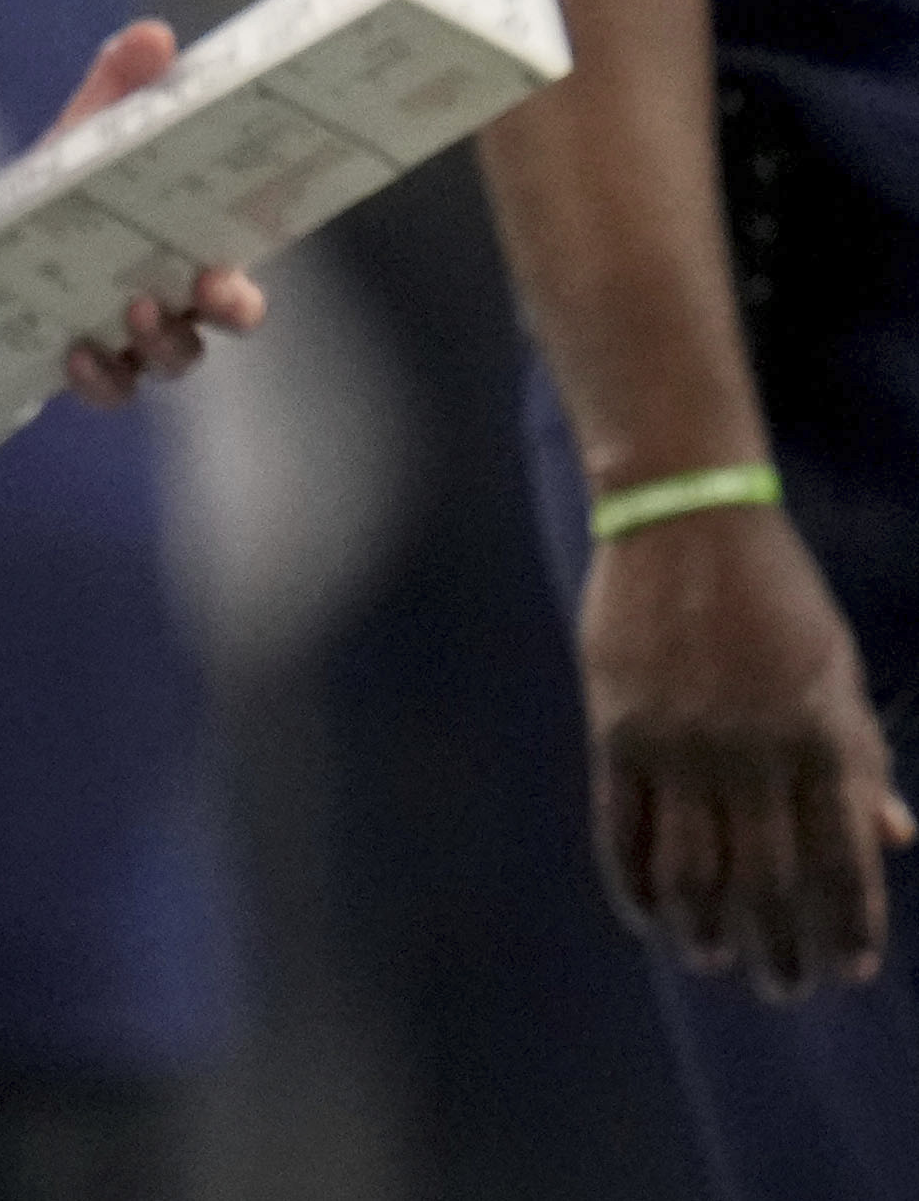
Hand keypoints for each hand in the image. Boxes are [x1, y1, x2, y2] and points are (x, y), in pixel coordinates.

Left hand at [21, 19, 268, 406]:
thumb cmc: (58, 186)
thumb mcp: (83, 132)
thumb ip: (119, 86)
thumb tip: (154, 34)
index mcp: (185, 243)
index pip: (239, 270)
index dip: (247, 281)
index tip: (230, 266)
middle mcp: (172, 297)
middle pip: (224, 320)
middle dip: (228, 309)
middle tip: (209, 288)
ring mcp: (130, 338)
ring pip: (173, 358)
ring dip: (162, 341)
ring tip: (133, 310)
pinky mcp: (84, 363)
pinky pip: (108, 388)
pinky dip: (99, 378)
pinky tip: (75, 350)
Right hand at [579, 505, 916, 998]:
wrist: (684, 519)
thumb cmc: (776, 594)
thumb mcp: (839, 671)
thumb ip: (862, 760)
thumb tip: (894, 838)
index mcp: (822, 738)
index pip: (843, 861)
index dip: (850, 927)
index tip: (850, 971)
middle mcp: (754, 751)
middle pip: (768, 880)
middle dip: (780, 946)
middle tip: (783, 990)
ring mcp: (680, 744)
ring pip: (693, 867)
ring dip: (705, 928)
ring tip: (714, 961)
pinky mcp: (617, 728)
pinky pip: (622, 827)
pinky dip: (633, 882)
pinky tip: (647, 916)